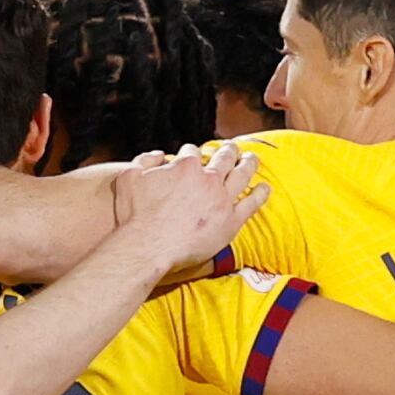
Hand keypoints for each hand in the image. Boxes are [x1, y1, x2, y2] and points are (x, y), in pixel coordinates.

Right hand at [109, 144, 262, 279]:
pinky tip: (264, 188)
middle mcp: (208, 179)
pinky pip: (251, 204)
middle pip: (223, 158)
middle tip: (231, 149)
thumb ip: (144, 161)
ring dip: (248, 164)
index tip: (192, 157)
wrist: (148, 246)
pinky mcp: (231, 221)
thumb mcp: (129, 177)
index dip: (192, 154)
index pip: (193, 153)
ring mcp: (222, 199)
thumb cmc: (135, 215)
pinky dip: (260, 194)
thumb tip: (158, 155)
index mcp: (185, 166)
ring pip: (242, 175)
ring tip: (252, 159)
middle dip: (228, 151)